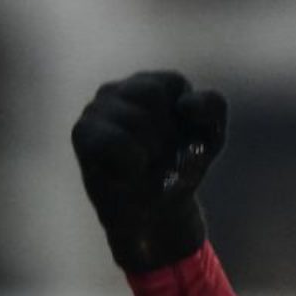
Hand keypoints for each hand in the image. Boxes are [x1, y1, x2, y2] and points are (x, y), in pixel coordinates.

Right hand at [71, 71, 226, 272]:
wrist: (158, 213)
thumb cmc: (182, 168)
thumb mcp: (211, 135)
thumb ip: (212, 106)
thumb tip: (185, 105)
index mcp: (154, 84)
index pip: (174, 82)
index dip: (188, 116)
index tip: (189, 139)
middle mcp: (121, 89)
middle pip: (151, 94)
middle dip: (164, 132)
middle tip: (160, 155)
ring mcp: (98, 108)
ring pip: (133, 116)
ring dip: (149, 149)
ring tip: (145, 163)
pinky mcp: (83, 132)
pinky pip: (113, 140)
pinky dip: (131, 161)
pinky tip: (131, 171)